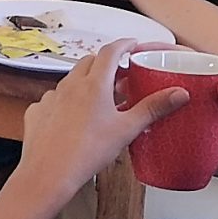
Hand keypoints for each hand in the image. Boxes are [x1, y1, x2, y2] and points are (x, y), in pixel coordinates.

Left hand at [17, 40, 191, 201]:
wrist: (49, 174)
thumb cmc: (88, 152)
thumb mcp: (126, 129)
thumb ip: (153, 108)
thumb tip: (179, 93)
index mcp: (93, 84)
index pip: (110, 51)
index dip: (124, 44)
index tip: (132, 44)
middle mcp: (69, 85)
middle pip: (89, 62)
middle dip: (106, 63)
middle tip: (120, 74)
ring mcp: (50, 97)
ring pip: (70, 80)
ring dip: (86, 82)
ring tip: (100, 98)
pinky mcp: (37, 112)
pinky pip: (54, 99)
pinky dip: (67, 101)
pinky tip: (74, 118)